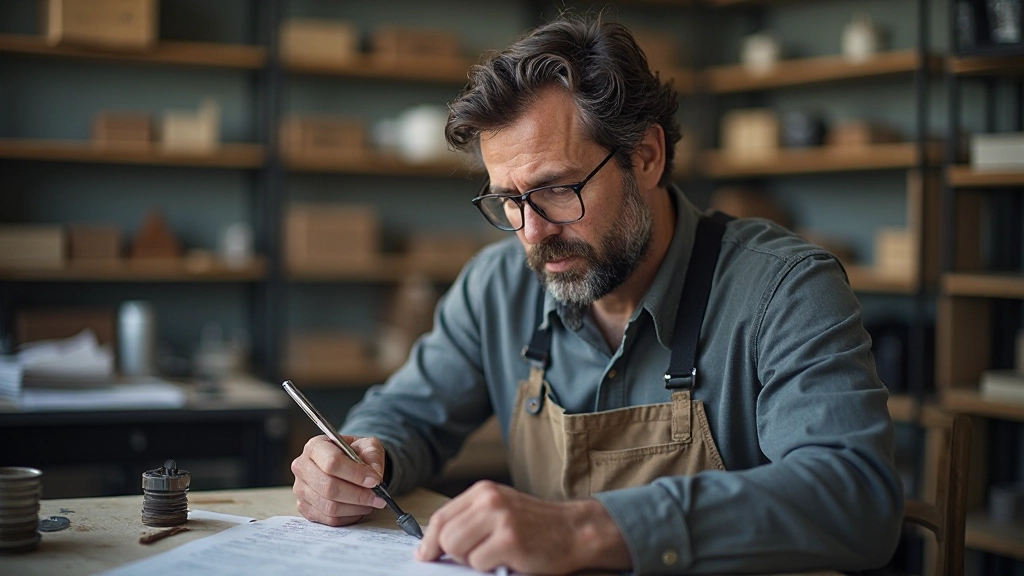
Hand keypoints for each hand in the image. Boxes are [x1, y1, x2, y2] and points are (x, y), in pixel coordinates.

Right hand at [291, 434, 387, 525]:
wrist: (345, 464)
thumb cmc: (354, 453)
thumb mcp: (367, 446)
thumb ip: (373, 456)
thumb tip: (375, 475)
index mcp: (315, 447)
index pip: (332, 462)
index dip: (356, 474)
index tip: (375, 480)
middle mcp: (302, 467)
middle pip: (329, 487)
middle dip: (359, 495)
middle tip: (378, 497)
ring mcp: (300, 490)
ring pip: (329, 506)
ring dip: (355, 507)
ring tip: (371, 502)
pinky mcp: (305, 508)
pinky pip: (329, 519)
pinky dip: (349, 517)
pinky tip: (359, 509)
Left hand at [415, 481, 631, 574]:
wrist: (574, 530)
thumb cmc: (536, 524)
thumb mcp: (500, 509)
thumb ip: (470, 519)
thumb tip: (434, 542)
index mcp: (483, 491)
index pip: (440, 517)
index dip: (429, 541)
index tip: (426, 555)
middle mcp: (489, 500)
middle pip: (445, 536)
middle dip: (454, 554)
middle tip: (476, 556)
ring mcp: (500, 519)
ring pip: (457, 550)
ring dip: (472, 561)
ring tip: (494, 555)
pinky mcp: (510, 541)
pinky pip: (479, 564)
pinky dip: (490, 568)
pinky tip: (508, 559)